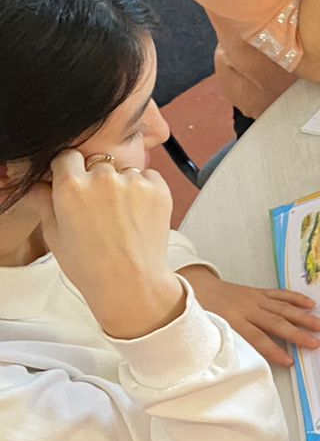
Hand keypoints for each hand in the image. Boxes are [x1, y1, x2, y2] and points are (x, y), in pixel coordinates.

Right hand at [29, 152, 183, 339]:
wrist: (131, 282)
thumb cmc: (90, 265)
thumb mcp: (54, 235)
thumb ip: (44, 202)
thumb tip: (40, 185)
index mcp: (71, 186)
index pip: (66, 157)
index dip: (69, 170)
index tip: (73, 182)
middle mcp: (102, 178)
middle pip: (97, 164)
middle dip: (96, 180)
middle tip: (100, 208)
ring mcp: (133, 182)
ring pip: (124, 171)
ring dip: (122, 184)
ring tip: (122, 215)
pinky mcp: (158, 189)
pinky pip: (149, 177)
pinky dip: (146, 188)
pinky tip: (139, 213)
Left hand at [181, 267, 319, 368]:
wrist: (196, 287)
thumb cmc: (200, 314)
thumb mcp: (207, 331)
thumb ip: (223, 343)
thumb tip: (239, 361)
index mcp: (233, 321)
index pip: (257, 339)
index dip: (274, 350)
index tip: (289, 361)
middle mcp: (247, 309)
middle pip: (276, 323)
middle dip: (297, 334)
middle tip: (315, 343)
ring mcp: (255, 299)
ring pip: (282, 309)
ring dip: (303, 317)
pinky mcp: (258, 292)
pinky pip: (280, 295)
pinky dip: (295, 298)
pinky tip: (310, 304)